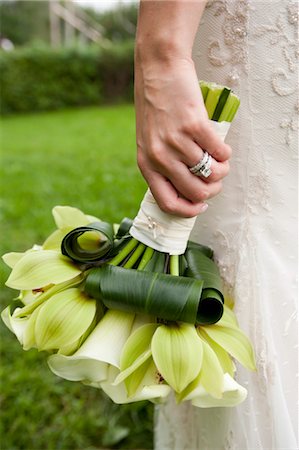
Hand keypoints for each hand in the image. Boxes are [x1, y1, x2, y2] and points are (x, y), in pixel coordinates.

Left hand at [135, 58, 231, 217]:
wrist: (159, 69)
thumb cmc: (155, 105)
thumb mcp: (149, 140)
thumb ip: (162, 163)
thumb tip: (189, 186)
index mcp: (146, 164)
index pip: (167, 203)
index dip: (188, 210)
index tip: (201, 205)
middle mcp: (160, 157)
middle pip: (195, 193)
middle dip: (212, 191)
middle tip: (216, 180)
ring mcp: (177, 142)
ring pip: (211, 173)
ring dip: (222, 170)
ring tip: (221, 161)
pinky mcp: (194, 126)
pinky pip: (220, 152)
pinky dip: (226, 153)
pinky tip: (222, 148)